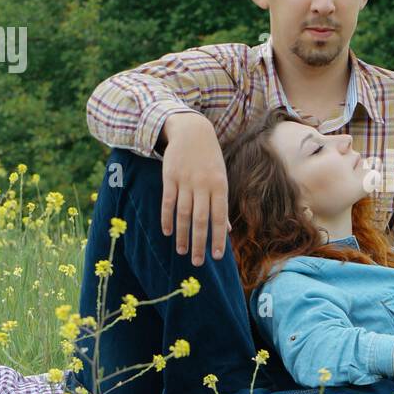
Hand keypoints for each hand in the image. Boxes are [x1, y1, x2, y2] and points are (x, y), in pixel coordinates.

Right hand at [159, 112, 228, 265]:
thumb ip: (221, 205)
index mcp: (220, 187)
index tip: (217, 257)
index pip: (219, 217)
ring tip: (182, 252)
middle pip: (201, 220)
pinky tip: (166, 232)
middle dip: (200, 243)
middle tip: (198, 262)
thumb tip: (227, 230)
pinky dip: (167, 218)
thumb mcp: (221, 179)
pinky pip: (168, 201)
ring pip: (183, 213)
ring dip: (182, 235)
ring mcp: (186, 180)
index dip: (218, 238)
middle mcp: (203, 185)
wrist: (192, 131)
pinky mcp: (169, 176)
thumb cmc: (210, 160)